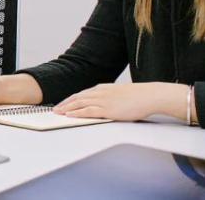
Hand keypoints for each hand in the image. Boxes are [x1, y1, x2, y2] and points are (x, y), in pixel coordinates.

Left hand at [53, 82, 184, 120]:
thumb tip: (105, 103)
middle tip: (55, 110)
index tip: (62, 104)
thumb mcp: (119, 94)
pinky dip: (77, 113)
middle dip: (64, 104)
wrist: (149, 95)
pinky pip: (88, 111)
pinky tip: (69, 115)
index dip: (70, 100)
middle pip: (77, 98)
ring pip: (79, 104)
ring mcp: (103, 100)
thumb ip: (109, 97)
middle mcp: (99, 93)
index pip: (81, 94)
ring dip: (67, 109)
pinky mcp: (107, 109)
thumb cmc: (137, 96)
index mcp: (102, 88)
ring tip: (57, 113)